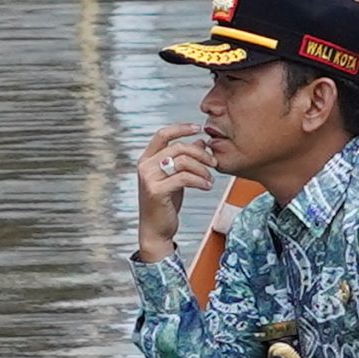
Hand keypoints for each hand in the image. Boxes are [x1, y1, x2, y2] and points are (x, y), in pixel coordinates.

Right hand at [134, 122, 215, 260]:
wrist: (156, 230)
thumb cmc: (165, 204)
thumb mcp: (176, 178)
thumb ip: (185, 159)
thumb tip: (200, 140)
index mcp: (147, 159)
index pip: (163, 134)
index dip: (181, 128)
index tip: (199, 128)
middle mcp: (145, 166)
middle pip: (178, 147)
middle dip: (201, 153)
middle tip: (214, 163)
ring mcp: (148, 178)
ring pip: (183, 161)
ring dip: (202, 169)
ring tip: (210, 179)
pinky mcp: (156, 191)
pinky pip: (184, 178)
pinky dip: (200, 181)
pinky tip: (207, 186)